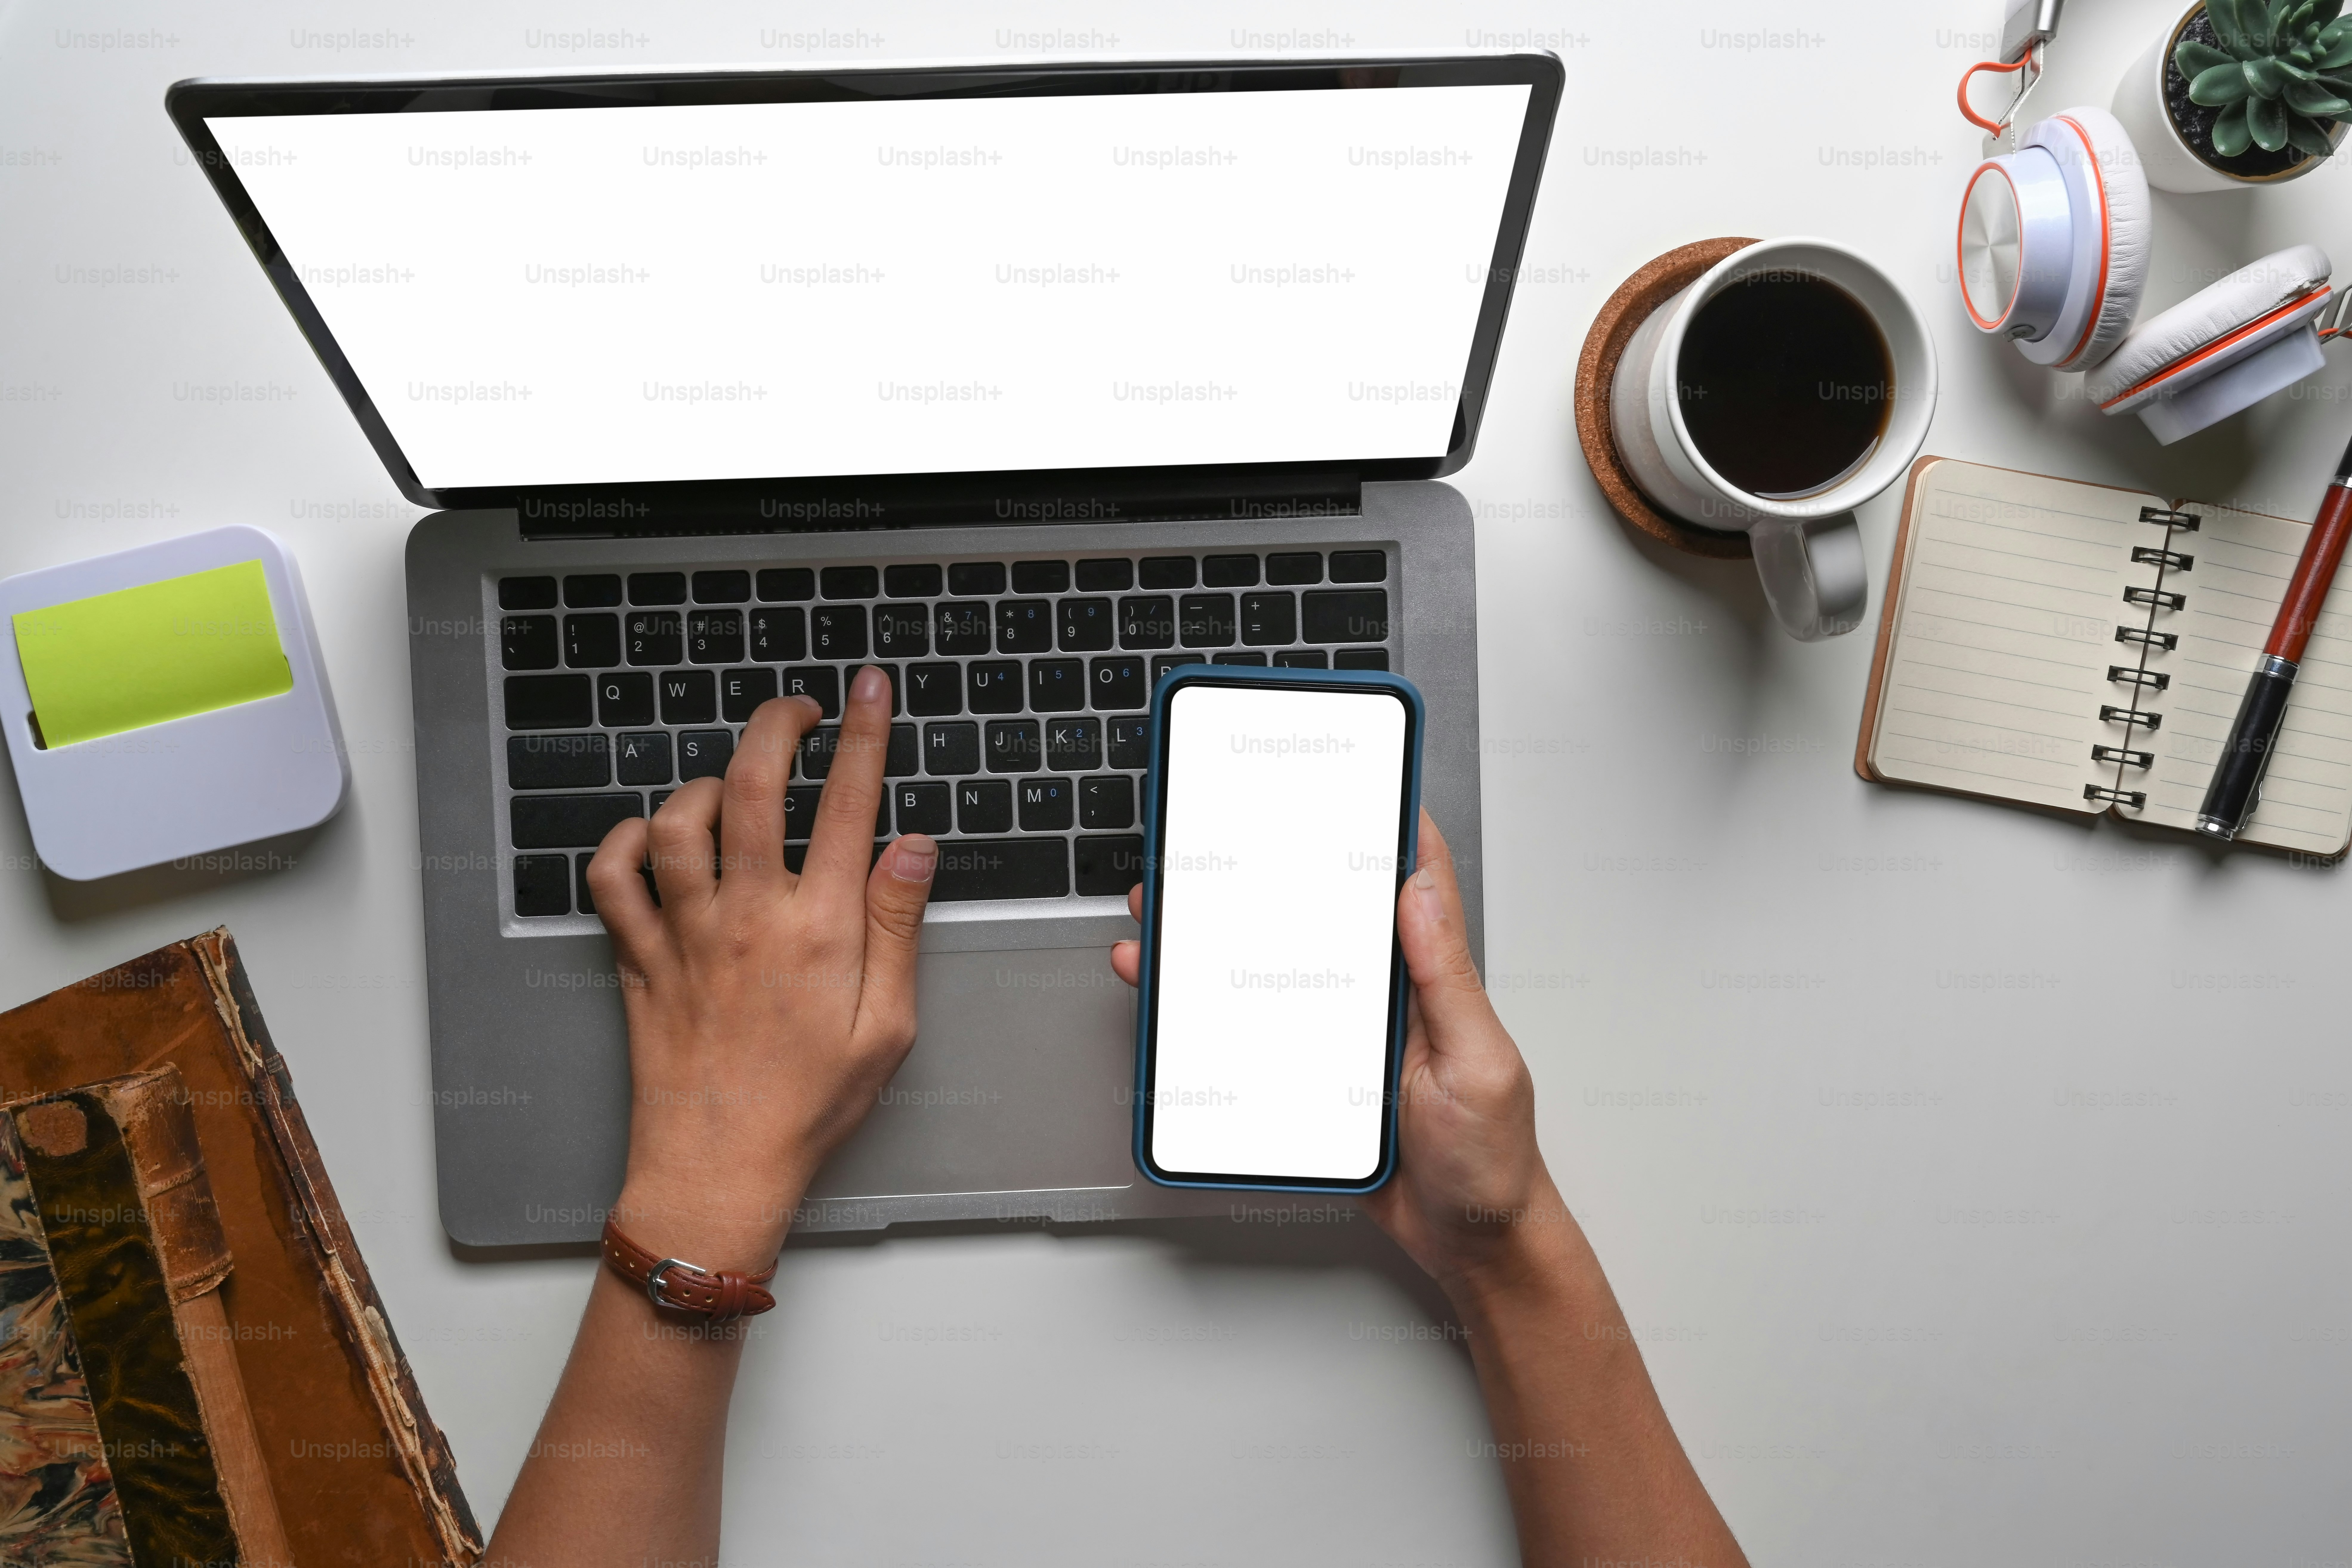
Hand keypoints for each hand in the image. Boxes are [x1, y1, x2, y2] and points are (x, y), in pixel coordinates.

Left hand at [586, 665, 935, 1270]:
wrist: (720, 1170)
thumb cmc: (810, 1107)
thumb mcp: (888, 1026)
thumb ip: (897, 926)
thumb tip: (913, 846)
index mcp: (819, 931)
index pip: (847, 805)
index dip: (863, 735)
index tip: (870, 691)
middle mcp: (747, 919)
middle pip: (752, 786)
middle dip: (778, 728)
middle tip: (799, 712)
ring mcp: (685, 936)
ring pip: (676, 822)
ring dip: (704, 785)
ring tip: (732, 789)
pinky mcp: (641, 960)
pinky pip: (612, 881)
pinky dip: (624, 844)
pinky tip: (652, 840)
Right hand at [1110, 811, 1565, 1299]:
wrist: (1470, 1248)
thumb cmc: (1490, 1163)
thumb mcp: (1477, 1063)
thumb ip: (1446, 977)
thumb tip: (1421, 888)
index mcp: (1430, 981)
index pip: (1409, 882)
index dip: (1381, 825)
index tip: (1341, 780)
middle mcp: (1385, 1000)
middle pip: (1317, 919)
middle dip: (1264, 877)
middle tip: (1210, 845)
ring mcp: (1345, 1040)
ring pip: (1271, 973)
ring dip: (1216, 943)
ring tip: (1163, 915)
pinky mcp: (1313, 1081)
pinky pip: (1254, 1036)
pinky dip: (1206, 1016)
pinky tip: (1172, 1002)